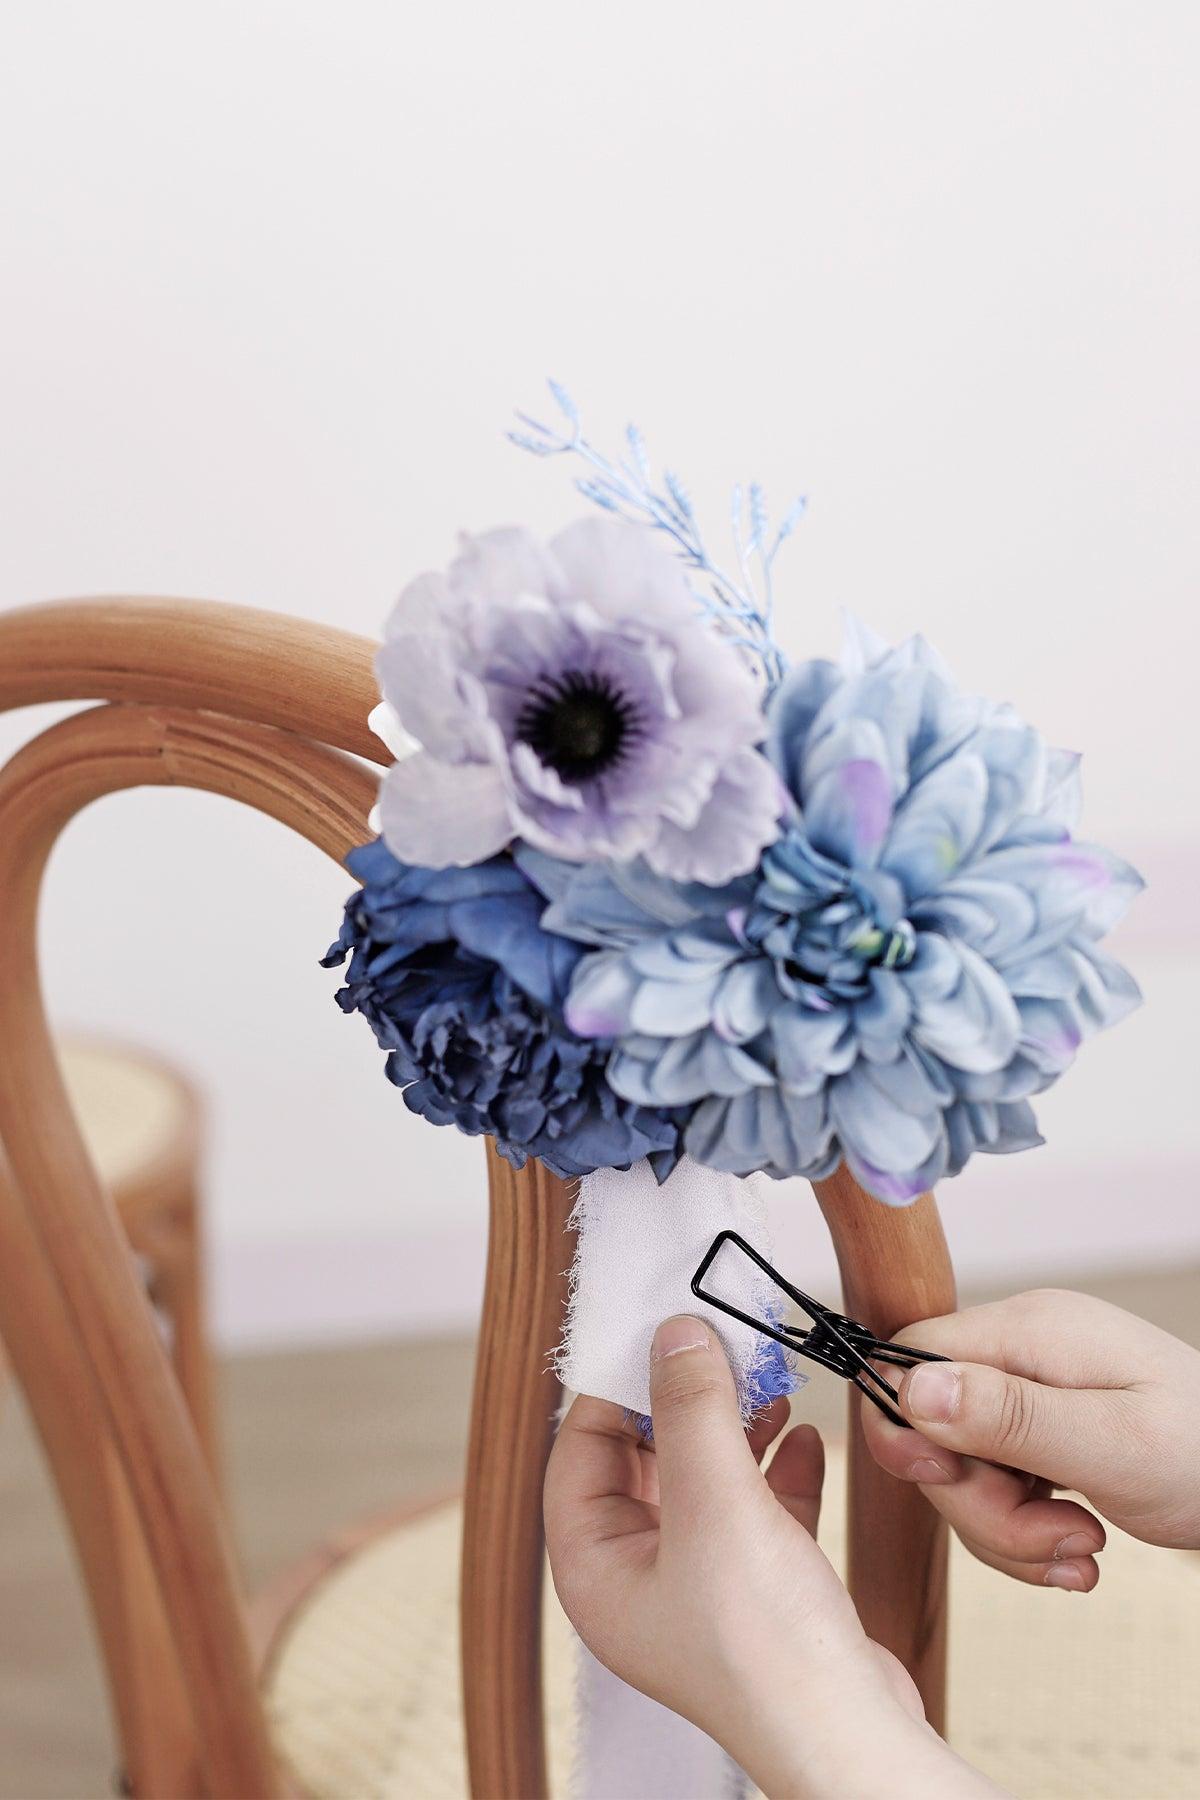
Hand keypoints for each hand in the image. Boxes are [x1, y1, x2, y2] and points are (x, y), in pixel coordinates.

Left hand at [545, 1315, 1001, 1798]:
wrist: (848, 1735)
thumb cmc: (763, 1646)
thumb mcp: (715, 1502)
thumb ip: (691, 1410)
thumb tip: (673, 1333)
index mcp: (595, 1570)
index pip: (579, 1455)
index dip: (614, 1391)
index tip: (655, 1335)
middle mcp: (639, 1579)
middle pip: (644, 1461)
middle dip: (683, 1402)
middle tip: (717, 1346)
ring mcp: (701, 1587)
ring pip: (704, 1480)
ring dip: (735, 1427)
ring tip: (769, 1383)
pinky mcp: (760, 1593)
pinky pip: (756, 1511)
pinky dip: (777, 1468)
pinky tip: (805, 1438)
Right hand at [862, 1288, 1199, 1590]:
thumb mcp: (1111, 1444)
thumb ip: (1008, 1417)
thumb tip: (910, 1390)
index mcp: (1028, 1330)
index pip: (909, 1359)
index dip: (908, 1429)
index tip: (951, 1484)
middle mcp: (1021, 1352)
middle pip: (931, 1429)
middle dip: (978, 1502)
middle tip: (1052, 1534)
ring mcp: (1032, 1393)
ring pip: (961, 1470)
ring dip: (1010, 1529)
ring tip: (1082, 1549)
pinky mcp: (1044, 1433)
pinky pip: (996, 1488)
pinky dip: (1027, 1532)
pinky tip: (1081, 1548)